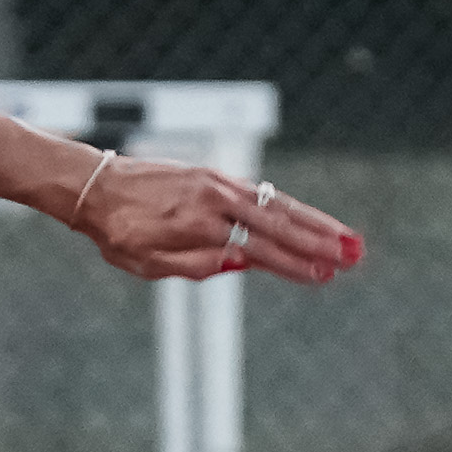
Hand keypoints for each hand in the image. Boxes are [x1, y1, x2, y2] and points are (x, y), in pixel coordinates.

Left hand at [77, 158, 361, 285]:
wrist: (95, 185)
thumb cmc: (117, 232)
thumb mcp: (147, 263)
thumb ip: (195, 265)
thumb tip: (244, 262)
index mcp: (197, 228)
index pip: (259, 250)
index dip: (295, 264)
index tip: (326, 276)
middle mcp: (213, 201)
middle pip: (278, 223)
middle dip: (320, 241)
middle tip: (356, 256)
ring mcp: (217, 184)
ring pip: (275, 203)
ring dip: (315, 221)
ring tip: (348, 238)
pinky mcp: (215, 175)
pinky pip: (259, 192)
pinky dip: (288, 206)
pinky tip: (310, 218)